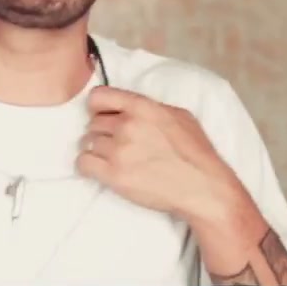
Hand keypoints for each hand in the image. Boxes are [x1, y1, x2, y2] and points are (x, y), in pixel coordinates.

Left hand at [74, 85, 236, 220]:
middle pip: (93, 123)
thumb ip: (149, 108)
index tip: (103, 115)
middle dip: (102, 132)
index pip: (98, 96)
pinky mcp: (113, 175)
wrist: (203, 188)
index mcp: (142, 108)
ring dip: (96, 150)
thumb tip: (128, 107)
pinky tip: (101, 169)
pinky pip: (83, 163)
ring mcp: (119, 150)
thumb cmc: (195, 154)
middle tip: (116, 143)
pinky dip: (88, 166)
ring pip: (87, 142)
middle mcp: (127, 126)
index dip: (97, 107)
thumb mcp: (179, 116)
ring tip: (113, 158)